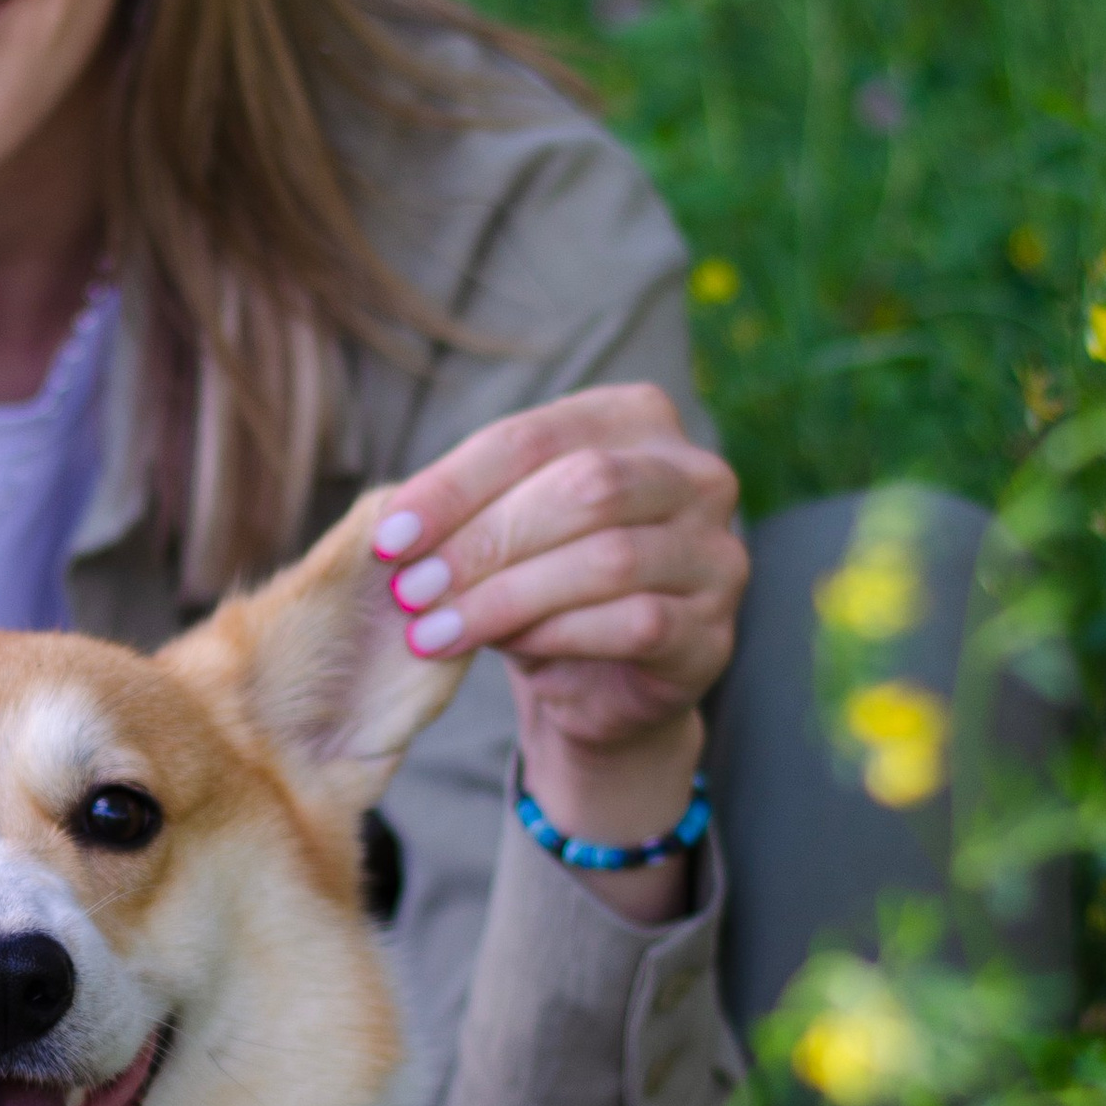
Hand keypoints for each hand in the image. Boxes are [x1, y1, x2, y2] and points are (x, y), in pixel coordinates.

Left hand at [371, 385, 744, 912]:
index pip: (534, 437)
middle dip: (482, 541)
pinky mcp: (714, 629)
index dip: (454, 487)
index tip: (389, 537)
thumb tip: (392, 527)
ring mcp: (716, 553)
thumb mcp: (501, 530)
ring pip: (607, 558)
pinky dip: (557, 636)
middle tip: (411, 589)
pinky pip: (635, 623)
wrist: (602, 685)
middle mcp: (695, 475)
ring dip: (506, 597)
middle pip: (581, 488)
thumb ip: (465, 511)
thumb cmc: (544, 586)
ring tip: (435, 630)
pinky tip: (506, 652)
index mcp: (636, 419)